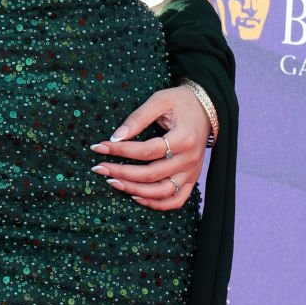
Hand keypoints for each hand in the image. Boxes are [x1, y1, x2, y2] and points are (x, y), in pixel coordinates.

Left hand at [89, 85, 212, 208]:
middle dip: (121, 172)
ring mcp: (192, 172)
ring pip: (162, 192)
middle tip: (98, 168)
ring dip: (134, 190)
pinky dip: (157, 203)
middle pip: (151, 174)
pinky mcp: (192, 179)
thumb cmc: (181, 102)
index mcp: (184, 139)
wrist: (206, 108)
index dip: (120, 150)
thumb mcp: (159, 100)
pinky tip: (136, 196)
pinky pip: (176, 200)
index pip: (146, 151)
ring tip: (113, 182)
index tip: (99, 147)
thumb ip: (138, 118)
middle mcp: (189, 159)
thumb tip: (116, 136)